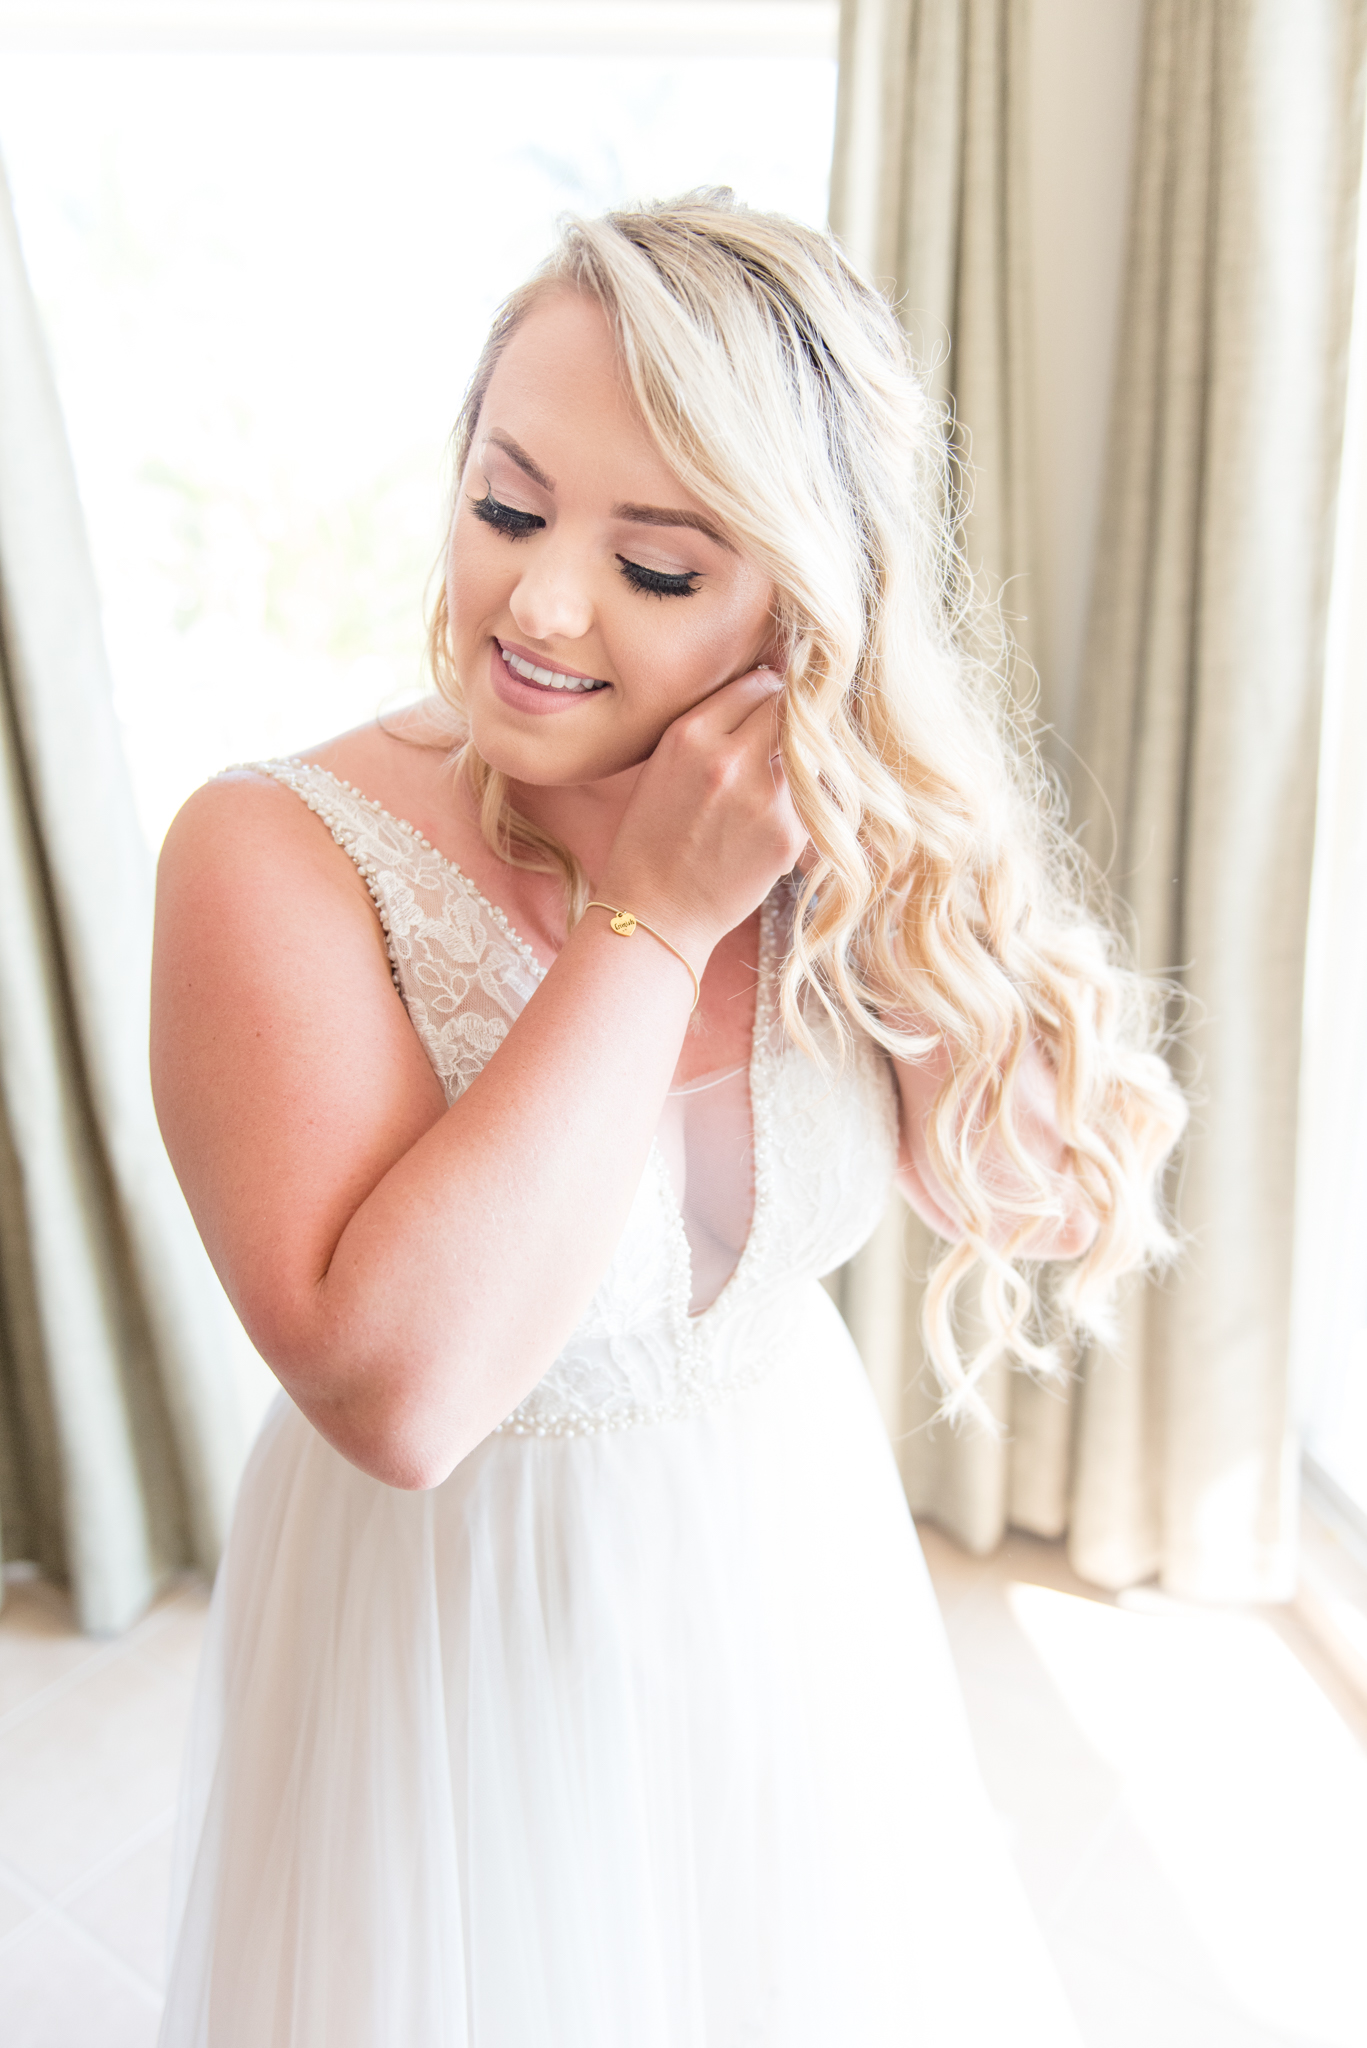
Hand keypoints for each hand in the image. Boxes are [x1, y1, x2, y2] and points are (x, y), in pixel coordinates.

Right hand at [597, 667, 805, 959]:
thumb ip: (710, 729)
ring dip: (801, 762)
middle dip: (792, 719)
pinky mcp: (787, 834)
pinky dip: (802, 804)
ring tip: (776, 784)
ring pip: (808, 754)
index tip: (774, 704)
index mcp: (689, 734)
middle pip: (790, 709)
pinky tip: (771, 823)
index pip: (758, 684)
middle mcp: (726, 758)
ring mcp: (762, 797)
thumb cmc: (655, 838)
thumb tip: (767, 691)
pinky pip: (812, 800)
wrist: (654, 911)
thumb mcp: (665, 766)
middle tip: (787, 738)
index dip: (770, 693)